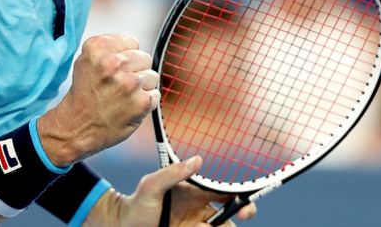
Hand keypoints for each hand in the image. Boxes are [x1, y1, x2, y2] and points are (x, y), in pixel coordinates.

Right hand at [39, 34, 158, 165]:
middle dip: (135, 70)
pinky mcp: (141, 102)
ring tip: (124, 96)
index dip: (126, 56)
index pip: (132, 42)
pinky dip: (145, 102)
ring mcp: (129, 83)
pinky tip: (129, 106)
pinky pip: (155, 95)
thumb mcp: (85, 60)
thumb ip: (108, 48)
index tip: (116, 68)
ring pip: (152, 76)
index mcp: (98, 48)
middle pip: (144, 58)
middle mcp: (113, 63)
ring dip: (142, 87)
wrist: (77, 127)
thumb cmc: (83, 95)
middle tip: (120, 84)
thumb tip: (133, 46)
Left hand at [87, 156, 258, 225]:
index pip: (227, 196)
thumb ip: (172, 173)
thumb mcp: (150, 186)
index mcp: (197, 195)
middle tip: (233, 222)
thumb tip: (199, 160)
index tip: (245, 210)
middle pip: (230, 220)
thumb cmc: (136, 205)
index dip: (242, 202)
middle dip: (240, 219)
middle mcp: (200, 213)